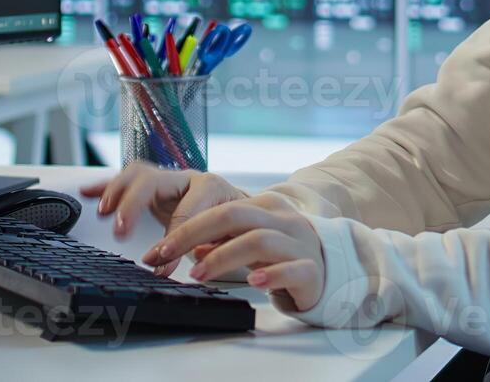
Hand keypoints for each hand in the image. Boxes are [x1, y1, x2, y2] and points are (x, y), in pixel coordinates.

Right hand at [80, 162, 247, 275]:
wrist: (245, 209)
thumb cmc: (240, 224)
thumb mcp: (235, 237)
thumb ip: (217, 247)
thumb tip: (198, 261)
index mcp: (210, 188)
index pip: (186, 210)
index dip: (172, 238)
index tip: (159, 263)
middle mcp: (186, 178)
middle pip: (152, 180)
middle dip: (134, 205)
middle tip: (122, 231)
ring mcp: (169, 181)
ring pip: (137, 175)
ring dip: (116, 192)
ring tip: (103, 212)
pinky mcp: (155, 187)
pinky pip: (126, 182)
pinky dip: (105, 186)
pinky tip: (87, 192)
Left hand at [142, 193, 325, 313]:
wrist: (331, 271)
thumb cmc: (283, 255)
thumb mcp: (250, 243)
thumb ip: (223, 242)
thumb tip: (193, 250)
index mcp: (266, 206)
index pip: (220, 209)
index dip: (185, 228)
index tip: (158, 250)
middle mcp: (284, 219)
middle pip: (235, 216)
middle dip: (195, 235)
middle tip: (168, 257)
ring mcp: (299, 243)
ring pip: (259, 240)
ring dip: (224, 257)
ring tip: (199, 273)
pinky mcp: (311, 270)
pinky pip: (292, 269)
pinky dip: (271, 275)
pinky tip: (254, 282)